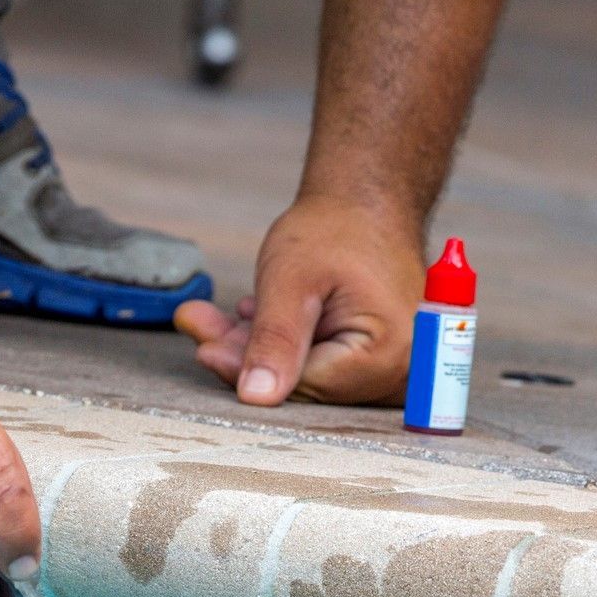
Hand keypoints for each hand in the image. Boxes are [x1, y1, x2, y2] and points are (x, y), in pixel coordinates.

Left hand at [174, 195, 424, 406]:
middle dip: (248, 356)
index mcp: (385, 354)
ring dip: (258, 346)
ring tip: (216, 317)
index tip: (206, 351)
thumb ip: (274, 340)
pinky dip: (282, 341)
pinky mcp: (374, 357)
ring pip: (306, 372)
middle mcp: (397, 369)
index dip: (250, 370)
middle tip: (199, 326)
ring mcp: (390, 364)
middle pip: (305, 382)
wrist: (368, 199)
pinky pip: (319, 361)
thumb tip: (256, 397)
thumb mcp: (292, 279)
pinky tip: (251, 315)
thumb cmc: (337, 228)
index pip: (304, 386)